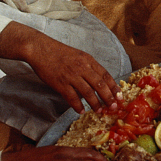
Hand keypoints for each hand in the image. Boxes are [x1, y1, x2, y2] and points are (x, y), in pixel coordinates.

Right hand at [0, 23, 121, 114]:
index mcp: (88, 60)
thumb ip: (88, 67)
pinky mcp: (60, 83)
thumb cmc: (59, 53)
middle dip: (109, 97)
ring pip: (88, 92)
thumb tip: (98, 81)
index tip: (120, 96)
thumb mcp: (78, 56)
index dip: (114, 87)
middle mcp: (82, 67)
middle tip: (113, 107)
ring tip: (99, 111)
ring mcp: (71, 76)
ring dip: (95, 103)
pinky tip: (81, 111)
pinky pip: (72, 97)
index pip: (106, 75)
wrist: (40, 49)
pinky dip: (78, 106)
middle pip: (100, 85)